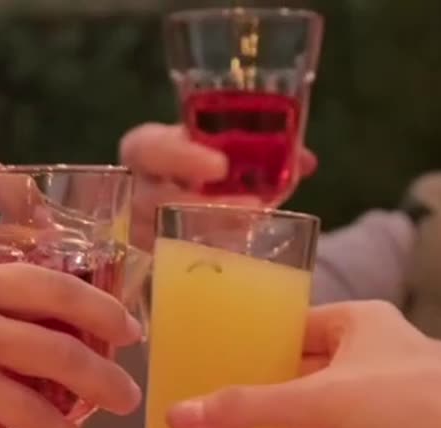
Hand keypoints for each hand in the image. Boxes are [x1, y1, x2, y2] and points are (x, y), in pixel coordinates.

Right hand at [118, 123, 316, 248]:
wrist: (180, 196)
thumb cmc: (200, 164)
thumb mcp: (222, 148)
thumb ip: (257, 151)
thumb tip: (305, 161)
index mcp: (145, 152)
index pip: (147, 148)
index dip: (180, 157)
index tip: (221, 167)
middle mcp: (135, 190)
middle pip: (152, 200)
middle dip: (202, 206)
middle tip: (253, 207)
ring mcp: (138, 228)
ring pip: (160, 238)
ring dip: (209, 236)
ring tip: (252, 232)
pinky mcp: (149, 259)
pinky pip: (169, 266)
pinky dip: (205, 263)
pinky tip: (237, 261)